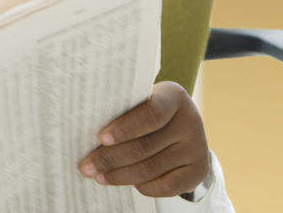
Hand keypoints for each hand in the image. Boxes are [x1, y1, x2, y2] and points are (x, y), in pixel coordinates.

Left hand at [77, 81, 209, 197]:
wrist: (181, 125)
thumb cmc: (147, 109)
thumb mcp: (139, 101)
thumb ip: (121, 112)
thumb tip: (85, 133)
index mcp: (173, 96)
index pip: (151, 114)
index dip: (125, 128)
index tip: (100, 138)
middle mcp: (190, 121)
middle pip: (145, 146)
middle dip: (110, 158)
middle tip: (86, 167)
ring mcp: (197, 147)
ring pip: (151, 168)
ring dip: (120, 175)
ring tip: (98, 176)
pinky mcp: (198, 171)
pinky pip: (166, 186)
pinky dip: (143, 186)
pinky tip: (126, 182)